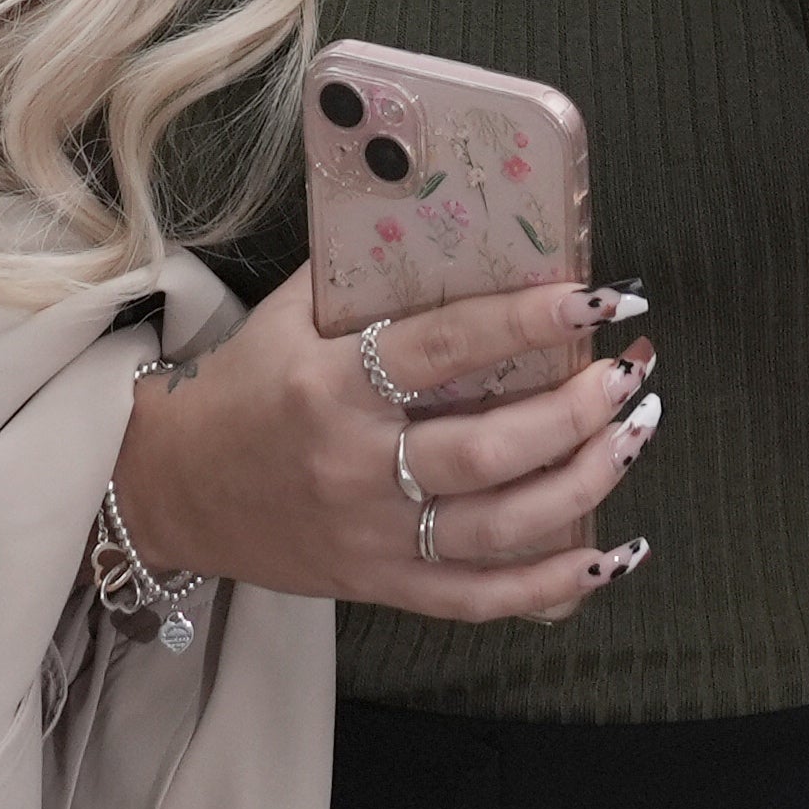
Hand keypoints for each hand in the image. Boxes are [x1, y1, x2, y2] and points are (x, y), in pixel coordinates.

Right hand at [115, 270, 658, 623]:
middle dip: (574, 411)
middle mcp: (354, 465)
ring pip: (498, 527)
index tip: (593, 296)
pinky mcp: (381, 585)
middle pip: (485, 450)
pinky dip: (552, 584)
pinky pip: (480, 599)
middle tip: (629, 372)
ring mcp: (371, 536)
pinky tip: (611, 554)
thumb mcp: (293, 312)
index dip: (525, 323)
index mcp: (332, 384)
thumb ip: (371, 267)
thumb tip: (461, 209)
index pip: (444, 348)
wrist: (174, 488)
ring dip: (583, 483)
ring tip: (635, 434)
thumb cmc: (249, 382)